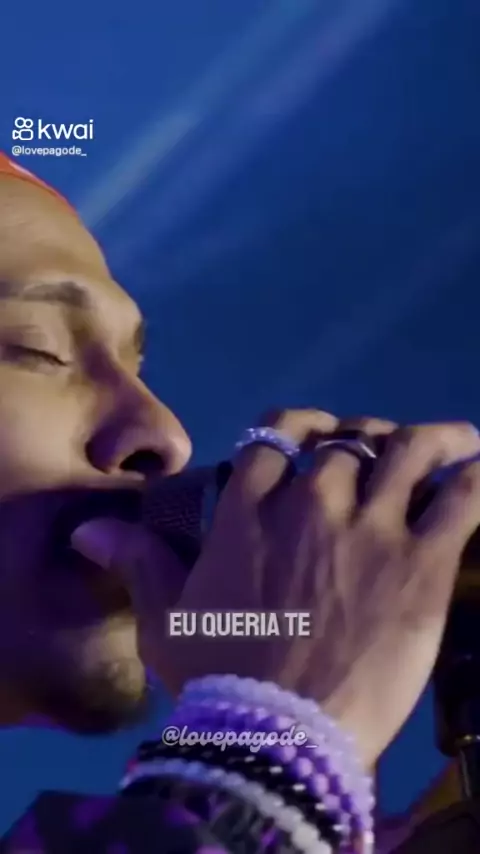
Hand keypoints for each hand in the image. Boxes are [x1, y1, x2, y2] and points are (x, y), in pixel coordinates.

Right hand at [71, 410, 479, 768]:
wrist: (275, 736)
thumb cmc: (216, 680)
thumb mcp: (165, 620)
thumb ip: (138, 562)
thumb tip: (89, 531)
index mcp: (252, 508)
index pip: (280, 434)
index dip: (307, 427)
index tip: (324, 436)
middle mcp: (311, 501)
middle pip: (351, 443)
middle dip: (370, 443)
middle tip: (389, 459)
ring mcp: (369, 528)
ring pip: (411, 451)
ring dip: (434, 440)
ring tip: (454, 442)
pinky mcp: (420, 563)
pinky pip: (462, 500)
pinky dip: (477, 477)